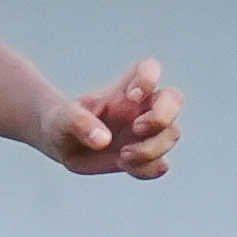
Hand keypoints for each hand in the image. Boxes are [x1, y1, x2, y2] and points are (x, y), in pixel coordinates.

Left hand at [39, 59, 182, 179]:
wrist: (61, 144)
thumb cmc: (64, 122)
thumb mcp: (63, 119)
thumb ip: (80, 123)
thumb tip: (103, 140)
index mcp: (124, 89)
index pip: (150, 68)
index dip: (149, 78)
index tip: (131, 95)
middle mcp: (141, 108)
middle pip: (175, 99)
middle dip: (162, 116)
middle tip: (136, 127)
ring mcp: (146, 134)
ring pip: (172, 134)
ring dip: (152, 148)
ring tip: (123, 155)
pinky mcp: (143, 158)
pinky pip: (160, 165)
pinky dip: (149, 168)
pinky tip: (126, 166)